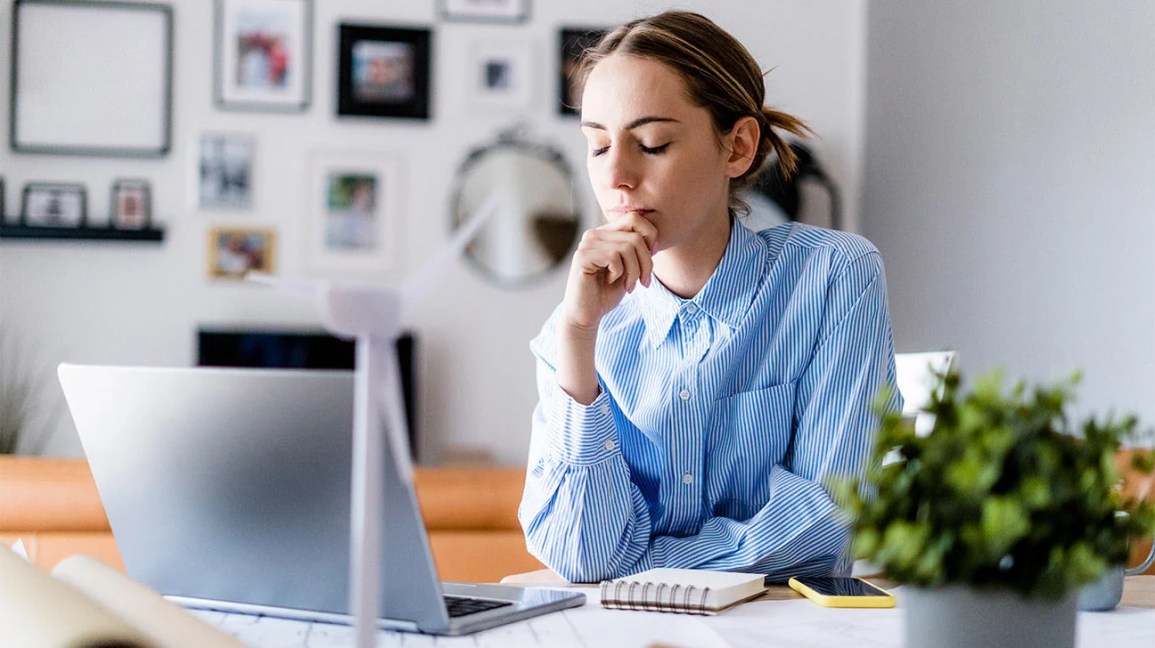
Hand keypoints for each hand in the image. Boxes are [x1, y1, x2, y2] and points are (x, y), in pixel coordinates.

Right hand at [561, 211, 656, 331]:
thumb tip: (654, 237)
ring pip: (628, 247)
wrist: (586, 314)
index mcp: (605, 233)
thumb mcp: (629, 267)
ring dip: (635, 271)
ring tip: (629, 285)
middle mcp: (594, 234)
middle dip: (646, 262)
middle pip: (636, 236)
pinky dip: (620, 274)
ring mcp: (587, 244)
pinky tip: (611, 281)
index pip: (635, 219)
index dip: (650, 237)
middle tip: (644, 281)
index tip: (650, 260)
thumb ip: (637, 248)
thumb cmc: (607, 291)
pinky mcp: (582, 257)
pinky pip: (614, 258)